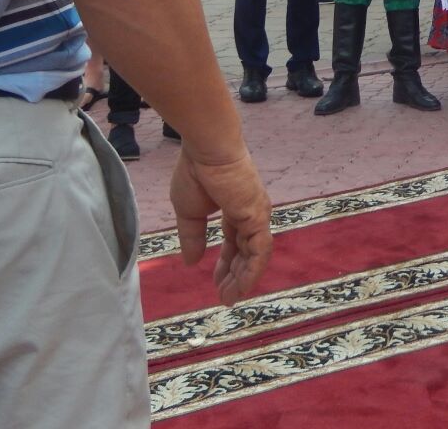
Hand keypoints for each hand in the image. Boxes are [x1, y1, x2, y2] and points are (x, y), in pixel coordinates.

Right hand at [170, 149, 272, 305]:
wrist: (206, 150)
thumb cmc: (196, 172)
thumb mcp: (188, 212)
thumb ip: (192, 237)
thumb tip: (191, 262)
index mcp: (235, 209)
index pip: (235, 243)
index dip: (225, 264)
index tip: (216, 283)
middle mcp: (251, 214)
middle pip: (247, 252)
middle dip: (235, 276)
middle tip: (224, 297)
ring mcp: (257, 215)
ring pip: (255, 256)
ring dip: (243, 279)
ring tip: (230, 298)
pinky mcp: (258, 217)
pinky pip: (259, 251)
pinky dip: (252, 271)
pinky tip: (241, 287)